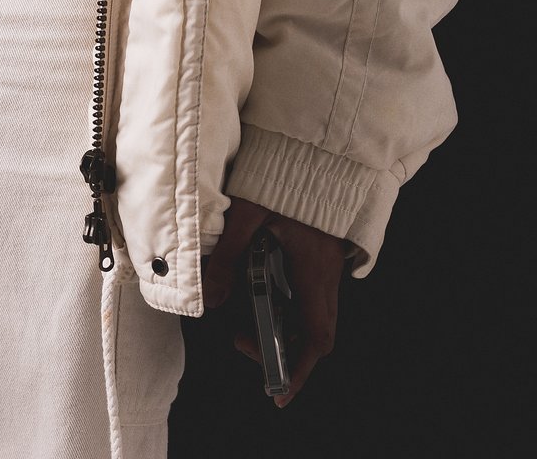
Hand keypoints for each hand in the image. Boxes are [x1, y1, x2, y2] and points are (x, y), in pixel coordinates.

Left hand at [200, 195, 347, 406]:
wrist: (318, 147)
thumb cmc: (287, 175)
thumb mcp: (249, 214)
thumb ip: (227, 255)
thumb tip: (210, 299)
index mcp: (314, 271)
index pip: (316, 337)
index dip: (298, 369)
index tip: (278, 390)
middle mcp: (327, 274)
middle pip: (317, 332)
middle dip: (287, 352)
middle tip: (248, 347)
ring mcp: (327, 264)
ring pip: (316, 313)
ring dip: (286, 328)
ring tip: (249, 325)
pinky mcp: (322, 253)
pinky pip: (311, 293)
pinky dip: (289, 305)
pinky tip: (263, 291)